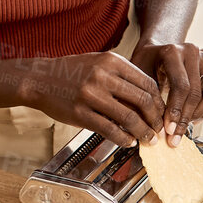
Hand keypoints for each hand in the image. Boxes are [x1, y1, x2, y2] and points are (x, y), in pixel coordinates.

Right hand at [25, 51, 163, 147]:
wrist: (40, 79)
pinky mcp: (80, 113)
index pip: (147, 83)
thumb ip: (122, 76)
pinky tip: (128, 141)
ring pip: (129, 118)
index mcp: (111, 61)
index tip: (162, 113)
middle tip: (159, 130)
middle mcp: (103, 76)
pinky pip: (109, 129)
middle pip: (142, 100)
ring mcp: (91, 95)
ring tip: (148, 140)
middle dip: (155, 119)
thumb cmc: (72, 72)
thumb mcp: (99, 63)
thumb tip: (148, 98)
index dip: (159, 102)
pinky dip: (124, 138)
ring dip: (143, 132)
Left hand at [131, 41, 202, 144]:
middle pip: (195, 92)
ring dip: (197, 115)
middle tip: (174, 136)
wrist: (153, 52)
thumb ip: (144, 99)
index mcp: (171, 52)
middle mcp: (190, 52)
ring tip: (183, 128)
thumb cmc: (144, 64)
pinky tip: (191, 119)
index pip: (180, 86)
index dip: (175, 111)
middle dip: (184, 118)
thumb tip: (146, 129)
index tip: (168, 129)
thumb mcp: (138, 78)